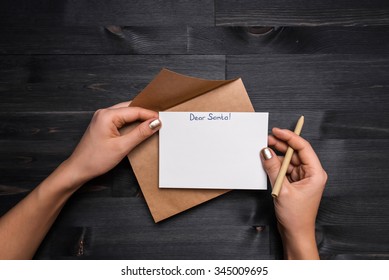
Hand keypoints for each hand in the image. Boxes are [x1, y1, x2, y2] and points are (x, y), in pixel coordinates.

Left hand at [65, 101, 160, 186]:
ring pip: (126, 114)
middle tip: (159, 121)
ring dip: (138, 119)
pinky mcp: (103, 125)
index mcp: (107, 115)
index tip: (162, 120)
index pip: (134, 110)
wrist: (78, 169)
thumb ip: (140, 133)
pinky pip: (120, 119)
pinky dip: (131, 123)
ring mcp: (102, 118)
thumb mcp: (122, 147)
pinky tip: (138, 129)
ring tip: (151, 125)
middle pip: (130, 109)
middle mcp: (104, 113)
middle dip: (145, 114)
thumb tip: (155, 123)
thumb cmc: (95, 159)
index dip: (150, 114)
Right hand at [260, 128, 326, 258]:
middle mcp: (311, 173)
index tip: (278, 131)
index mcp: (316, 173)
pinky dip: (276, 164)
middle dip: (281, 145)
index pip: (303, 148)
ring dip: (277, 155)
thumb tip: (266, 152)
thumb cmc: (296, 216)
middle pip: (295, 152)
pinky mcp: (294, 183)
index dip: (290, 137)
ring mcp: (302, 178)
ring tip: (264, 148)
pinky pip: (285, 169)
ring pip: (289, 160)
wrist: (295, 233)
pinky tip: (267, 161)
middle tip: (267, 139)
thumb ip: (273, 168)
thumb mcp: (282, 189)